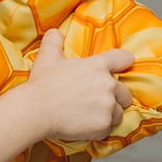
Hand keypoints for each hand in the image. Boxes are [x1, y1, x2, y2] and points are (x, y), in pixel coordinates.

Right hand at [20, 26, 133, 143]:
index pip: (124, 59)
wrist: (36, 110)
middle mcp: (108, 85)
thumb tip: (54, 31)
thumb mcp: (47, 56)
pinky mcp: (103, 126)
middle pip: (125, 93)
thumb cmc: (42, 83)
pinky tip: (84, 126)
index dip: (125, 62)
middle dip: (115, 98)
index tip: (125, 65)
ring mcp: (108, 107)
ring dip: (109, 115)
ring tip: (90, 115)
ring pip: (118, 113)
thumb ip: (54, 41)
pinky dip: (99, 129)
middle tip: (97, 101)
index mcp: (98, 66)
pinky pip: (108, 129)